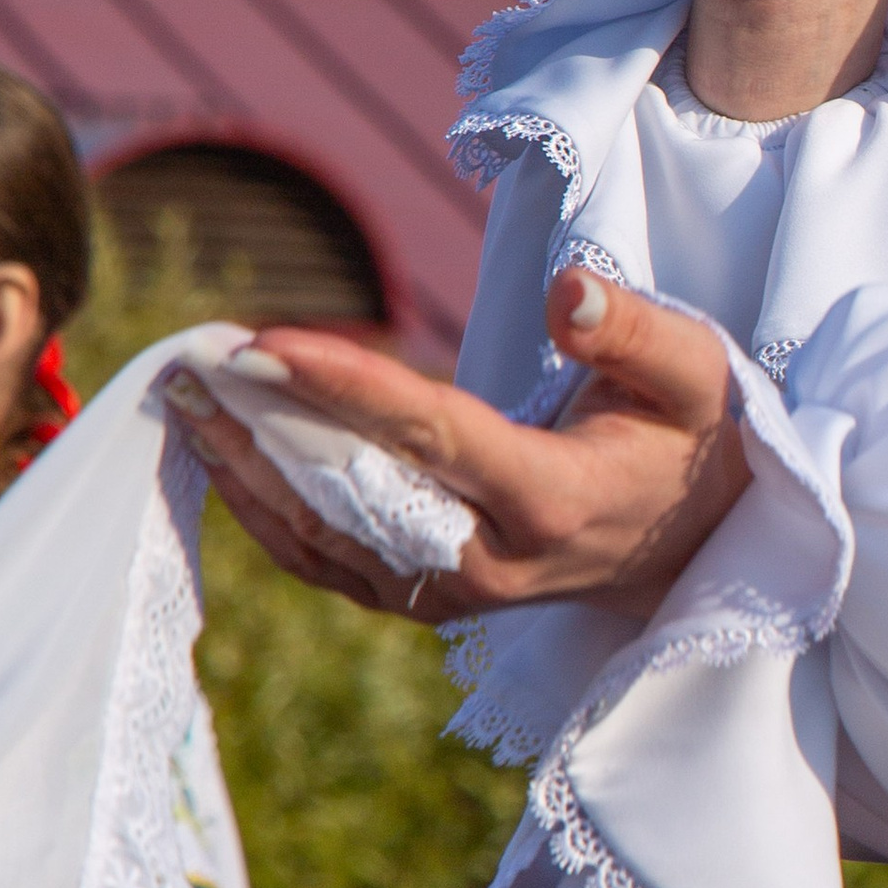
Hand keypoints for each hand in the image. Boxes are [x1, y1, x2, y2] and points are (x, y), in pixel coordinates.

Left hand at [165, 275, 748, 628]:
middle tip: (193, 363)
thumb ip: (631, 330)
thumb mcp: (695, 372)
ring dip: (250, 471)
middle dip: (266, 427)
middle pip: (355, 493)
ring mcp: (459, 592)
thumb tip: (565, 288)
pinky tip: (226, 461)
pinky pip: (334, 564)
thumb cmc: (696, 438)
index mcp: (554, 499)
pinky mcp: (435, 600)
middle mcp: (494, 562)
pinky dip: (271, 516)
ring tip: (188, 403)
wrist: (700, 542)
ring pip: (328, 539)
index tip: (263, 342)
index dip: (343, 387)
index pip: (429, 436)